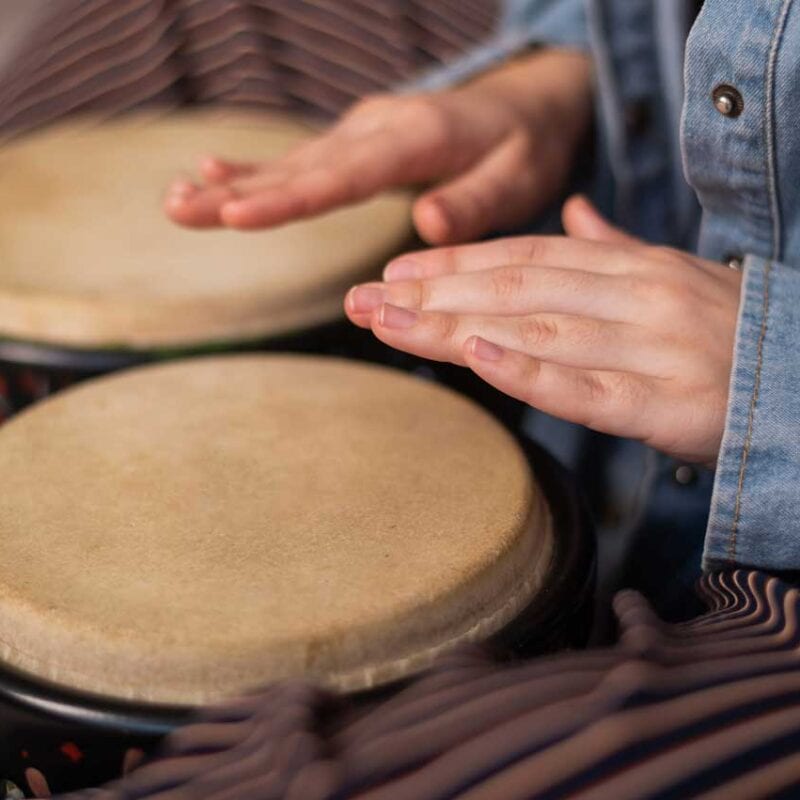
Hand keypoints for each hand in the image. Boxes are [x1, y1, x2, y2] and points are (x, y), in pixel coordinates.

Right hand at [164, 49, 591, 243]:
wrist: (529, 105)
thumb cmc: (527, 147)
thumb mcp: (521, 178)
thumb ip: (475, 202)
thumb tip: (425, 222)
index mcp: (418, 138)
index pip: (343, 177)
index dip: (288, 198)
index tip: (234, 213)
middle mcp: (379, 128)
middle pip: (301, 167)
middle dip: (237, 191)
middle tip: (174, 208)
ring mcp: (364, 132)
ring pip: (291, 162)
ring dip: (232, 182)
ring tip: (175, 198)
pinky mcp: (358, 143)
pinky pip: (302, 160)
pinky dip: (257, 169)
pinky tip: (212, 170)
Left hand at [344, 196, 742, 465]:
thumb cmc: (729, 331)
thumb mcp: (672, 275)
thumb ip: (617, 248)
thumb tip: (578, 213)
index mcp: (628, 266)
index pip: (523, 257)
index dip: (453, 263)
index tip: (394, 272)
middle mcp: (632, 296)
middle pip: (512, 290)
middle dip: (430, 294)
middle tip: (360, 300)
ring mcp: (648, 346)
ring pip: (533, 330)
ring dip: (452, 327)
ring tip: (387, 322)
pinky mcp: (664, 403)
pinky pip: (585, 386)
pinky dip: (527, 369)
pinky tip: (473, 356)